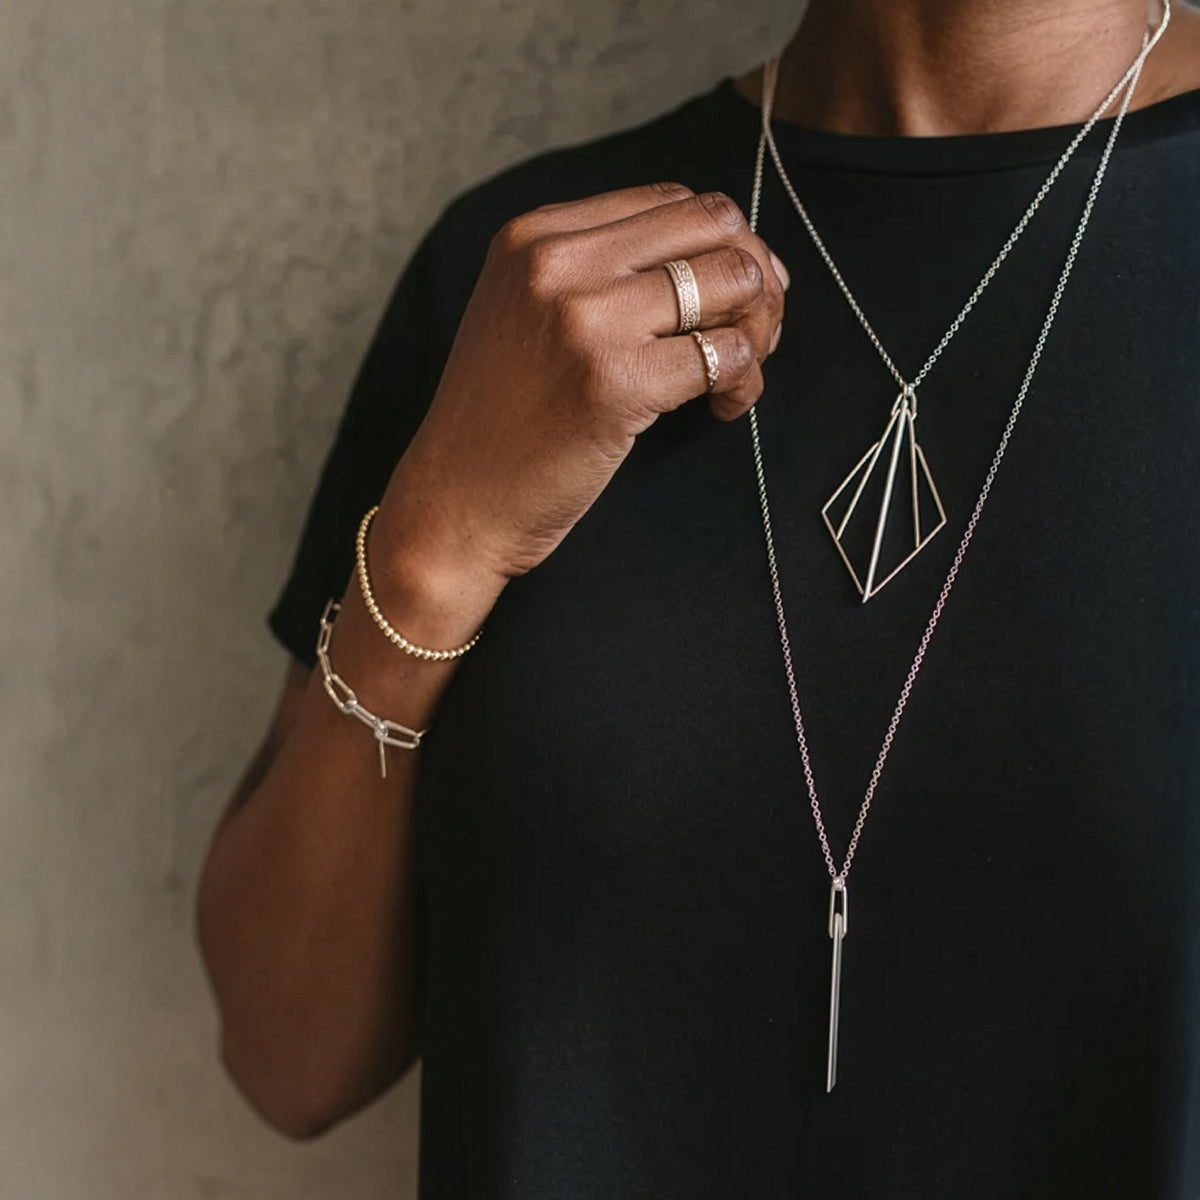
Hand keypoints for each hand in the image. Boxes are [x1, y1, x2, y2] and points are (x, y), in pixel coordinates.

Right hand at [376, 182, 787, 609]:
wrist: (456, 503)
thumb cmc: (503, 420)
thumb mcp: (527, 314)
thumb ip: (602, 273)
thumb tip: (728, 256)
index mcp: (536, 234)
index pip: (671, 201)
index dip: (721, 244)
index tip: (734, 294)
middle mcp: (558, 262)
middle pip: (712, 226)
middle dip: (753, 276)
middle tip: (751, 332)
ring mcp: (586, 319)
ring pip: (732, 282)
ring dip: (758, 329)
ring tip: (738, 374)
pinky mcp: (615, 382)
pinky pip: (728, 354)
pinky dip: (744, 381)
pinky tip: (722, 408)